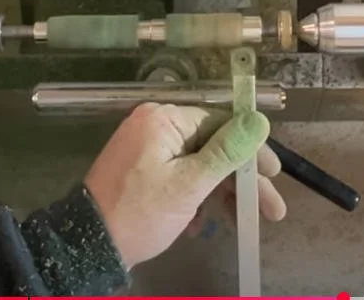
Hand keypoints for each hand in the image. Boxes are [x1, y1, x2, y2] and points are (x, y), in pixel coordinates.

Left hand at [85, 103, 285, 268]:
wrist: (88, 244)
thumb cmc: (140, 212)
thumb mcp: (189, 185)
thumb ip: (227, 152)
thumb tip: (260, 119)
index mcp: (164, 118)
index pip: (222, 123)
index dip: (252, 150)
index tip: (274, 174)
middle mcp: (155, 125)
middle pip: (213, 145)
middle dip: (241, 179)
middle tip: (270, 209)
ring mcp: (147, 147)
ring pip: (198, 163)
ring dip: (220, 192)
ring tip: (241, 222)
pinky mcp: (142, 169)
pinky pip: (179, 174)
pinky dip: (195, 196)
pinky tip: (201, 223)